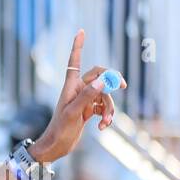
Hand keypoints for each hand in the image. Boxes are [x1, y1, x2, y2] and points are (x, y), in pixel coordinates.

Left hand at [29, 29, 122, 162]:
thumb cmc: (59, 130)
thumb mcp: (73, 113)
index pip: (75, 62)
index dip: (78, 46)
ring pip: (105, 95)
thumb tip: (104, 81)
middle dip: (112, 81)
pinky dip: (107, 115)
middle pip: (100, 77)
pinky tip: (104, 126)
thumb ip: (88, 96)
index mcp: (70, 86)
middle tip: (124, 86)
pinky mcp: (88, 111)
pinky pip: (103, 107)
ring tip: (105, 122)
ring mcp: (83, 100)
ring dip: (109, 108)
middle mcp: (77, 90)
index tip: (81, 31)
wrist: (55, 147)